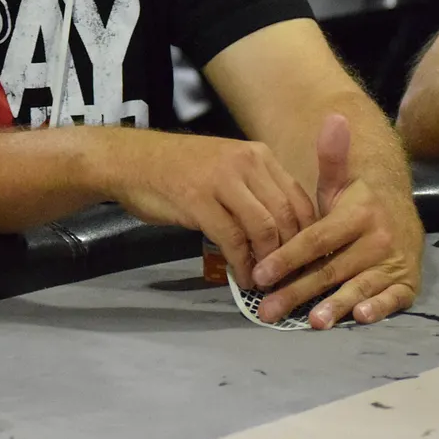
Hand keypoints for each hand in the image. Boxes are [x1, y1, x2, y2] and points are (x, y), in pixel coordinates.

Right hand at [99, 131, 315, 288]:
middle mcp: (247, 163)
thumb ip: (254, 192)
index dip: (306, 234)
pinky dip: (242, 264)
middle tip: (288, 279)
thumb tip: (282, 232)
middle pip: (286, 215)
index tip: (304, 260)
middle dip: (291, 253)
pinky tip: (241, 277)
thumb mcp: (226, 170)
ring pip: (264, 228)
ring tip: (265, 282)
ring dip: (268, 262)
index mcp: (258, 156)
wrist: (132, 160)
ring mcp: (222, 180)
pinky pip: (232, 239)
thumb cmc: (178, 169)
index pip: (299, 198)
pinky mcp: (199, 201)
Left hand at [246, 116, 423, 327]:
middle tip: (266, 309)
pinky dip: (379, 308)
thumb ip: (331, 158)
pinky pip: (393, 299)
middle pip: (330, 269)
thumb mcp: (340, 183)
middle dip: (297, 291)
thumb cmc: (358, 205)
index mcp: (357, 214)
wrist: (403, 217)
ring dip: (335, 305)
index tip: (259, 273)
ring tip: (311, 322)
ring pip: (357, 286)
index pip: (315, 239)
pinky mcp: (406, 284)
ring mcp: (392, 263)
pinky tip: (360, 318)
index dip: (287, 256)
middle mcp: (376, 239)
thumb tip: (333, 117)